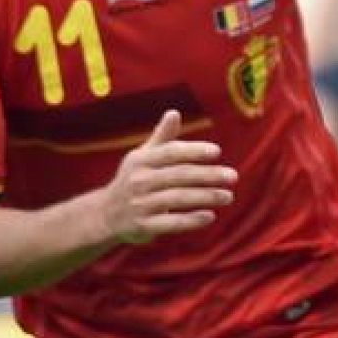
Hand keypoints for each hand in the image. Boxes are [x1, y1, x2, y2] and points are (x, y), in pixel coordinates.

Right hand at [102, 110, 236, 244]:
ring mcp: (140, 204)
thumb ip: (162, 138)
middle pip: (179, 175)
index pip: (170, 152)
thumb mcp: (142, 157)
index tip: (217, 152)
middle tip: (233, 176)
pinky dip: (190, 220)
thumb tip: (174, 112)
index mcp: (141, 160)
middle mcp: (139, 180)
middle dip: (208, 175)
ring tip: (228, 196)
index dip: (193, 151)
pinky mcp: (142, 226)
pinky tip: (210, 216)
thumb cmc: (133, 179)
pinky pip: (170, 223)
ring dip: (205, 197)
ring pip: (177, 198)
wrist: (105, 214)